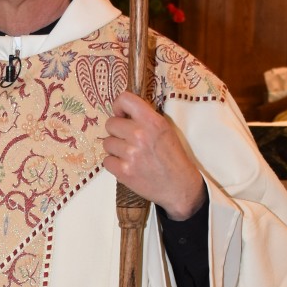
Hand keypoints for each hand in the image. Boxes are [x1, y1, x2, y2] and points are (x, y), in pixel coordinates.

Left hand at [102, 91, 205, 219]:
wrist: (179, 186)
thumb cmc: (173, 157)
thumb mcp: (165, 130)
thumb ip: (145, 119)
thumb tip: (122, 112)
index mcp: (152, 121)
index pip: (125, 99)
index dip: (119, 106)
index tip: (122, 115)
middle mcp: (140, 135)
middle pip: (110, 124)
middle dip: (117, 131)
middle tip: (128, 140)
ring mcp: (130, 154)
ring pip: (107, 143)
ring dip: (115, 148)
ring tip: (130, 155)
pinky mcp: (123, 171)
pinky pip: (106, 161)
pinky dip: (114, 164)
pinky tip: (127, 166)